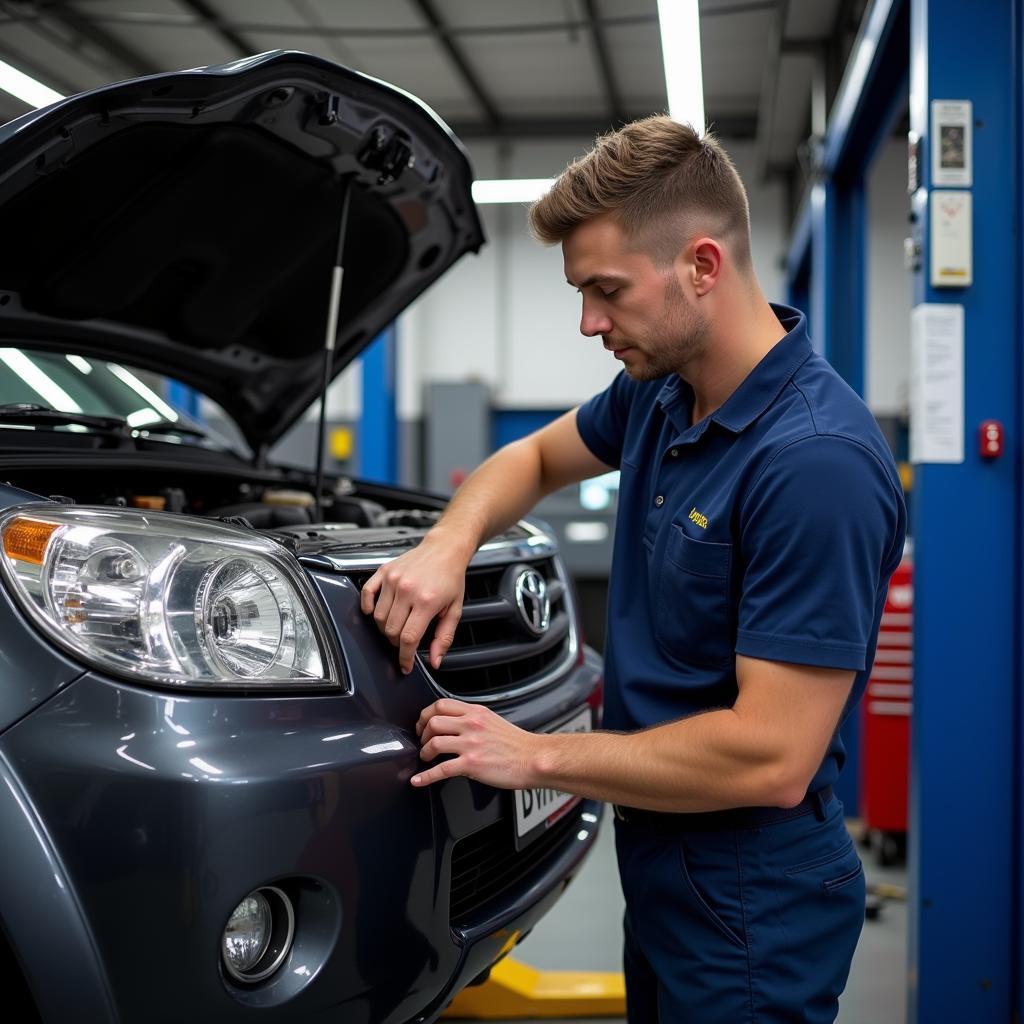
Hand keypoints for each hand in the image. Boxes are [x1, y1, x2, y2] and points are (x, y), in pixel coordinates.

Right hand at [360, 533, 467, 673]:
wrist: (445, 549)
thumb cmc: (451, 578)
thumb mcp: (455, 610)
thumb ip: (444, 638)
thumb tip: (435, 661)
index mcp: (426, 601)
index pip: (408, 638)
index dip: (405, 657)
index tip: (405, 665)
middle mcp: (407, 590)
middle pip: (391, 630)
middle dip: (397, 643)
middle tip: (405, 641)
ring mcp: (393, 579)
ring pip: (378, 617)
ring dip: (385, 628)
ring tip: (397, 625)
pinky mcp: (384, 571)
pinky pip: (366, 594)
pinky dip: (367, 607)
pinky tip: (376, 611)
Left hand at [412, 698, 543, 788]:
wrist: (533, 759)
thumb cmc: (517, 744)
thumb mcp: (493, 720)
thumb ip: (473, 719)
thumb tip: (455, 723)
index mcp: (476, 712)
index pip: (441, 705)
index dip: (426, 715)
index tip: (423, 724)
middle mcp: (472, 725)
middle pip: (433, 721)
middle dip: (422, 733)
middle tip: (422, 741)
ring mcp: (471, 745)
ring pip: (434, 743)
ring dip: (424, 752)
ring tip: (425, 758)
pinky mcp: (472, 764)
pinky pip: (441, 770)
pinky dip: (425, 777)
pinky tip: (418, 780)